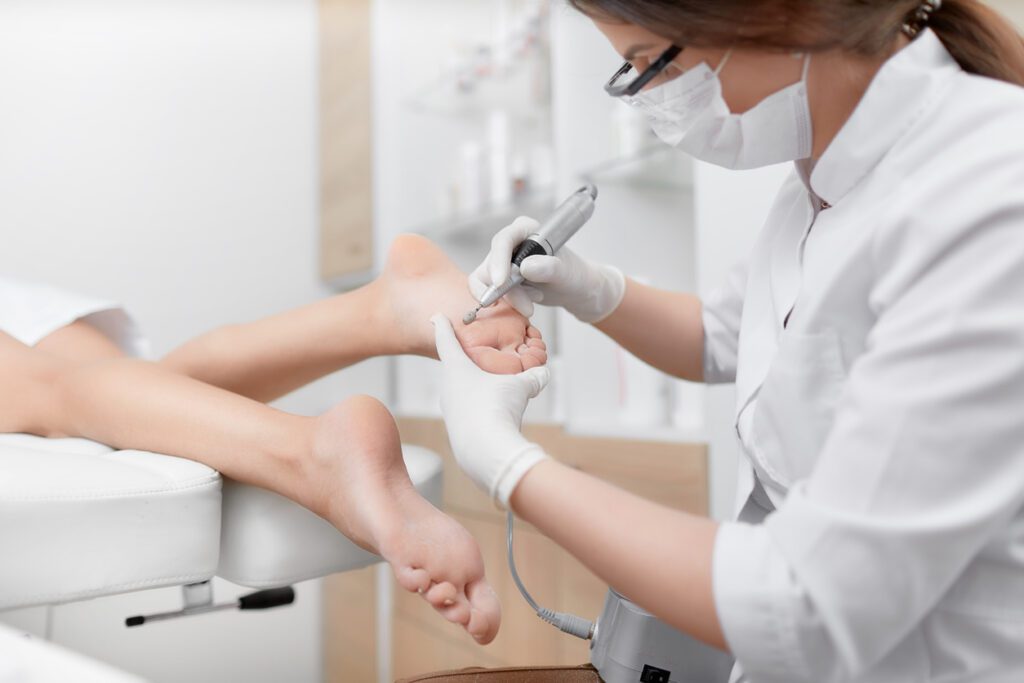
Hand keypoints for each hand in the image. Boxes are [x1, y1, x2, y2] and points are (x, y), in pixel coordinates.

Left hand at [432, 314, 549, 507]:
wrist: (487, 452)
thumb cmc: (497, 409)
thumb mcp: (520, 387)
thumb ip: (532, 377)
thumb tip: (542, 373)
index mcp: (457, 368)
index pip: (446, 340)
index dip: (443, 326)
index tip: (436, 317)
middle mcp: (448, 388)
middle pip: (455, 368)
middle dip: (468, 362)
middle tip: (478, 356)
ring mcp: (450, 411)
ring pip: (462, 392)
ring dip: (476, 388)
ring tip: (494, 390)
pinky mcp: (457, 431)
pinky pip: (468, 413)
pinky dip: (480, 410)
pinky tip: (495, 417)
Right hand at [468, 216, 626, 322]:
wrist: (575, 289)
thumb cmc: (574, 275)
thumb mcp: (566, 272)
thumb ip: (549, 268)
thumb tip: (525, 267)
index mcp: (526, 229)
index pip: (503, 241)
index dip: (499, 261)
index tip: (501, 283)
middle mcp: (511, 242)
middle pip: (492, 264)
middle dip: (507, 289)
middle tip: (528, 307)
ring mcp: (503, 261)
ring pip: (489, 282)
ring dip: (509, 298)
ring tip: (534, 302)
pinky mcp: (500, 278)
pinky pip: (491, 292)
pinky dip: (506, 303)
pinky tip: (527, 304)